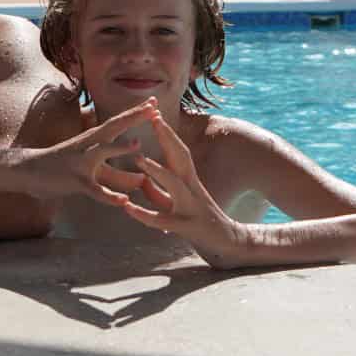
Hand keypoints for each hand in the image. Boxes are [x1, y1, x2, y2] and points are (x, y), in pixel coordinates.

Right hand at [20, 99, 156, 204]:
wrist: (29, 171)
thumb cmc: (62, 167)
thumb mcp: (90, 167)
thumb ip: (116, 174)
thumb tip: (140, 181)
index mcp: (92, 139)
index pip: (117, 122)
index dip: (135, 112)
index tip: (154, 101)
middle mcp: (88, 145)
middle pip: (113, 127)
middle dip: (133, 117)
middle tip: (153, 108)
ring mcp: (80, 162)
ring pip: (102, 153)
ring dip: (119, 148)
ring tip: (138, 144)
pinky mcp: (75, 180)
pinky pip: (94, 189)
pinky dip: (109, 196)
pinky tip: (123, 201)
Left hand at [122, 113, 246, 268]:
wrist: (227, 242)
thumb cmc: (199, 220)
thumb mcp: (175, 202)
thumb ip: (158, 190)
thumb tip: (141, 179)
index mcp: (188, 179)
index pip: (177, 149)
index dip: (166, 131)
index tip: (154, 112)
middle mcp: (191, 187)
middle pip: (180, 156)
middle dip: (166, 136)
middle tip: (152, 117)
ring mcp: (190, 206)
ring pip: (174, 184)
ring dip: (157, 170)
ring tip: (138, 159)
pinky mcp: (187, 226)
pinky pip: (163, 220)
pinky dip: (144, 214)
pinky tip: (128, 208)